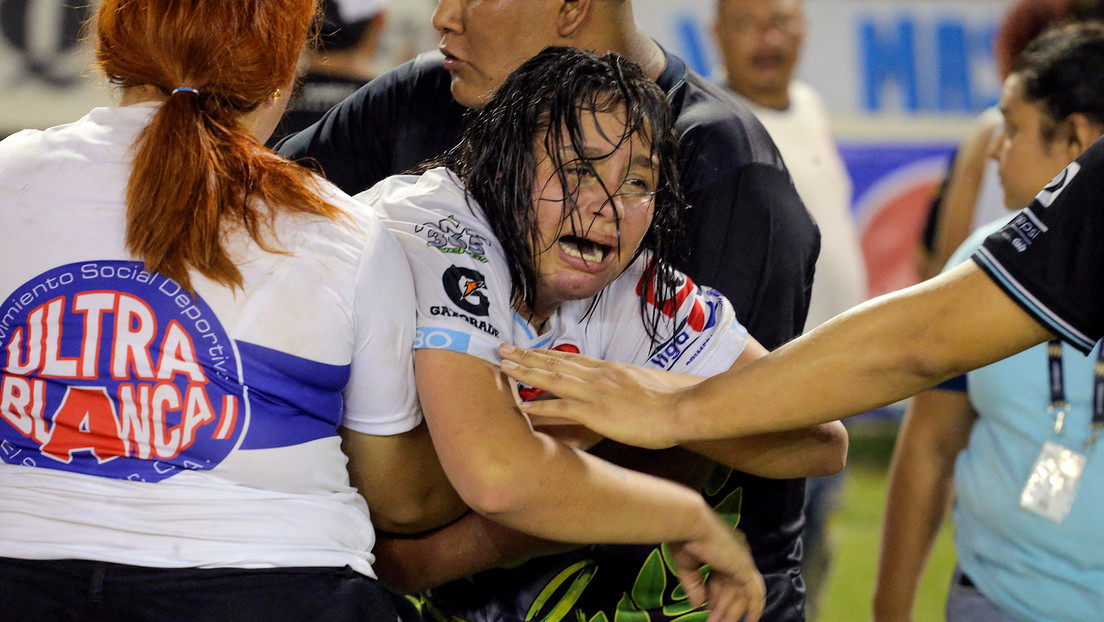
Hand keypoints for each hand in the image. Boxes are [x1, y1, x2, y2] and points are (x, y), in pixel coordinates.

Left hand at [498, 344, 683, 448]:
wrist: (682, 407)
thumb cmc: (670, 400)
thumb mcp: (643, 385)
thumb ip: (626, 385)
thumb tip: (619, 389)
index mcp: (609, 369)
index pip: (570, 358)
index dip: (546, 353)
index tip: (527, 348)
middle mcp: (598, 376)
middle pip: (555, 362)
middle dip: (527, 356)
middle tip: (502, 349)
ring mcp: (595, 393)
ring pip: (552, 378)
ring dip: (526, 372)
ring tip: (504, 367)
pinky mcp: (596, 412)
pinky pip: (562, 408)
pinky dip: (540, 406)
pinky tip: (522, 406)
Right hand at [669, 513, 764, 621]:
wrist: (689, 524)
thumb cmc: (683, 539)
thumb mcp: (687, 566)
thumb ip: (695, 586)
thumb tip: (698, 604)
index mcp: (723, 548)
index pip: (723, 577)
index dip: (715, 595)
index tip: (708, 608)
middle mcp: (737, 553)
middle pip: (733, 587)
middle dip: (723, 607)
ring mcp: (742, 560)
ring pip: (741, 594)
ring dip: (731, 612)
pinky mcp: (745, 568)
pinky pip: (754, 594)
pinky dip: (754, 609)